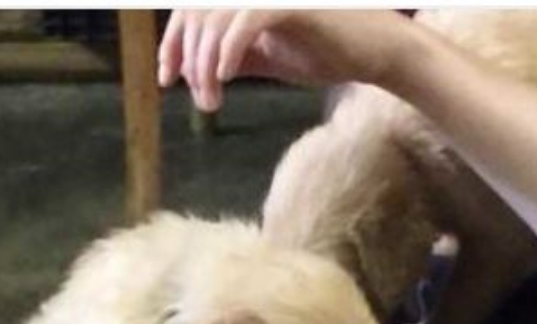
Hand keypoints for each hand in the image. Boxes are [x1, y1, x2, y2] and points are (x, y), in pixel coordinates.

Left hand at [158, 9, 409, 111]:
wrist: (370, 50)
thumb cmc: (322, 50)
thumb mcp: (265, 55)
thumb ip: (232, 56)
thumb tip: (194, 71)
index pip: (191, 7)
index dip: (173, 42)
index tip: (166, 78)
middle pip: (197, 13)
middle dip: (189, 61)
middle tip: (202, 101)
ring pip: (216, 20)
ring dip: (205, 66)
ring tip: (214, 100)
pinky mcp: (289, 5)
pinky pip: (245, 21)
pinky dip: (228, 50)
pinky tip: (223, 77)